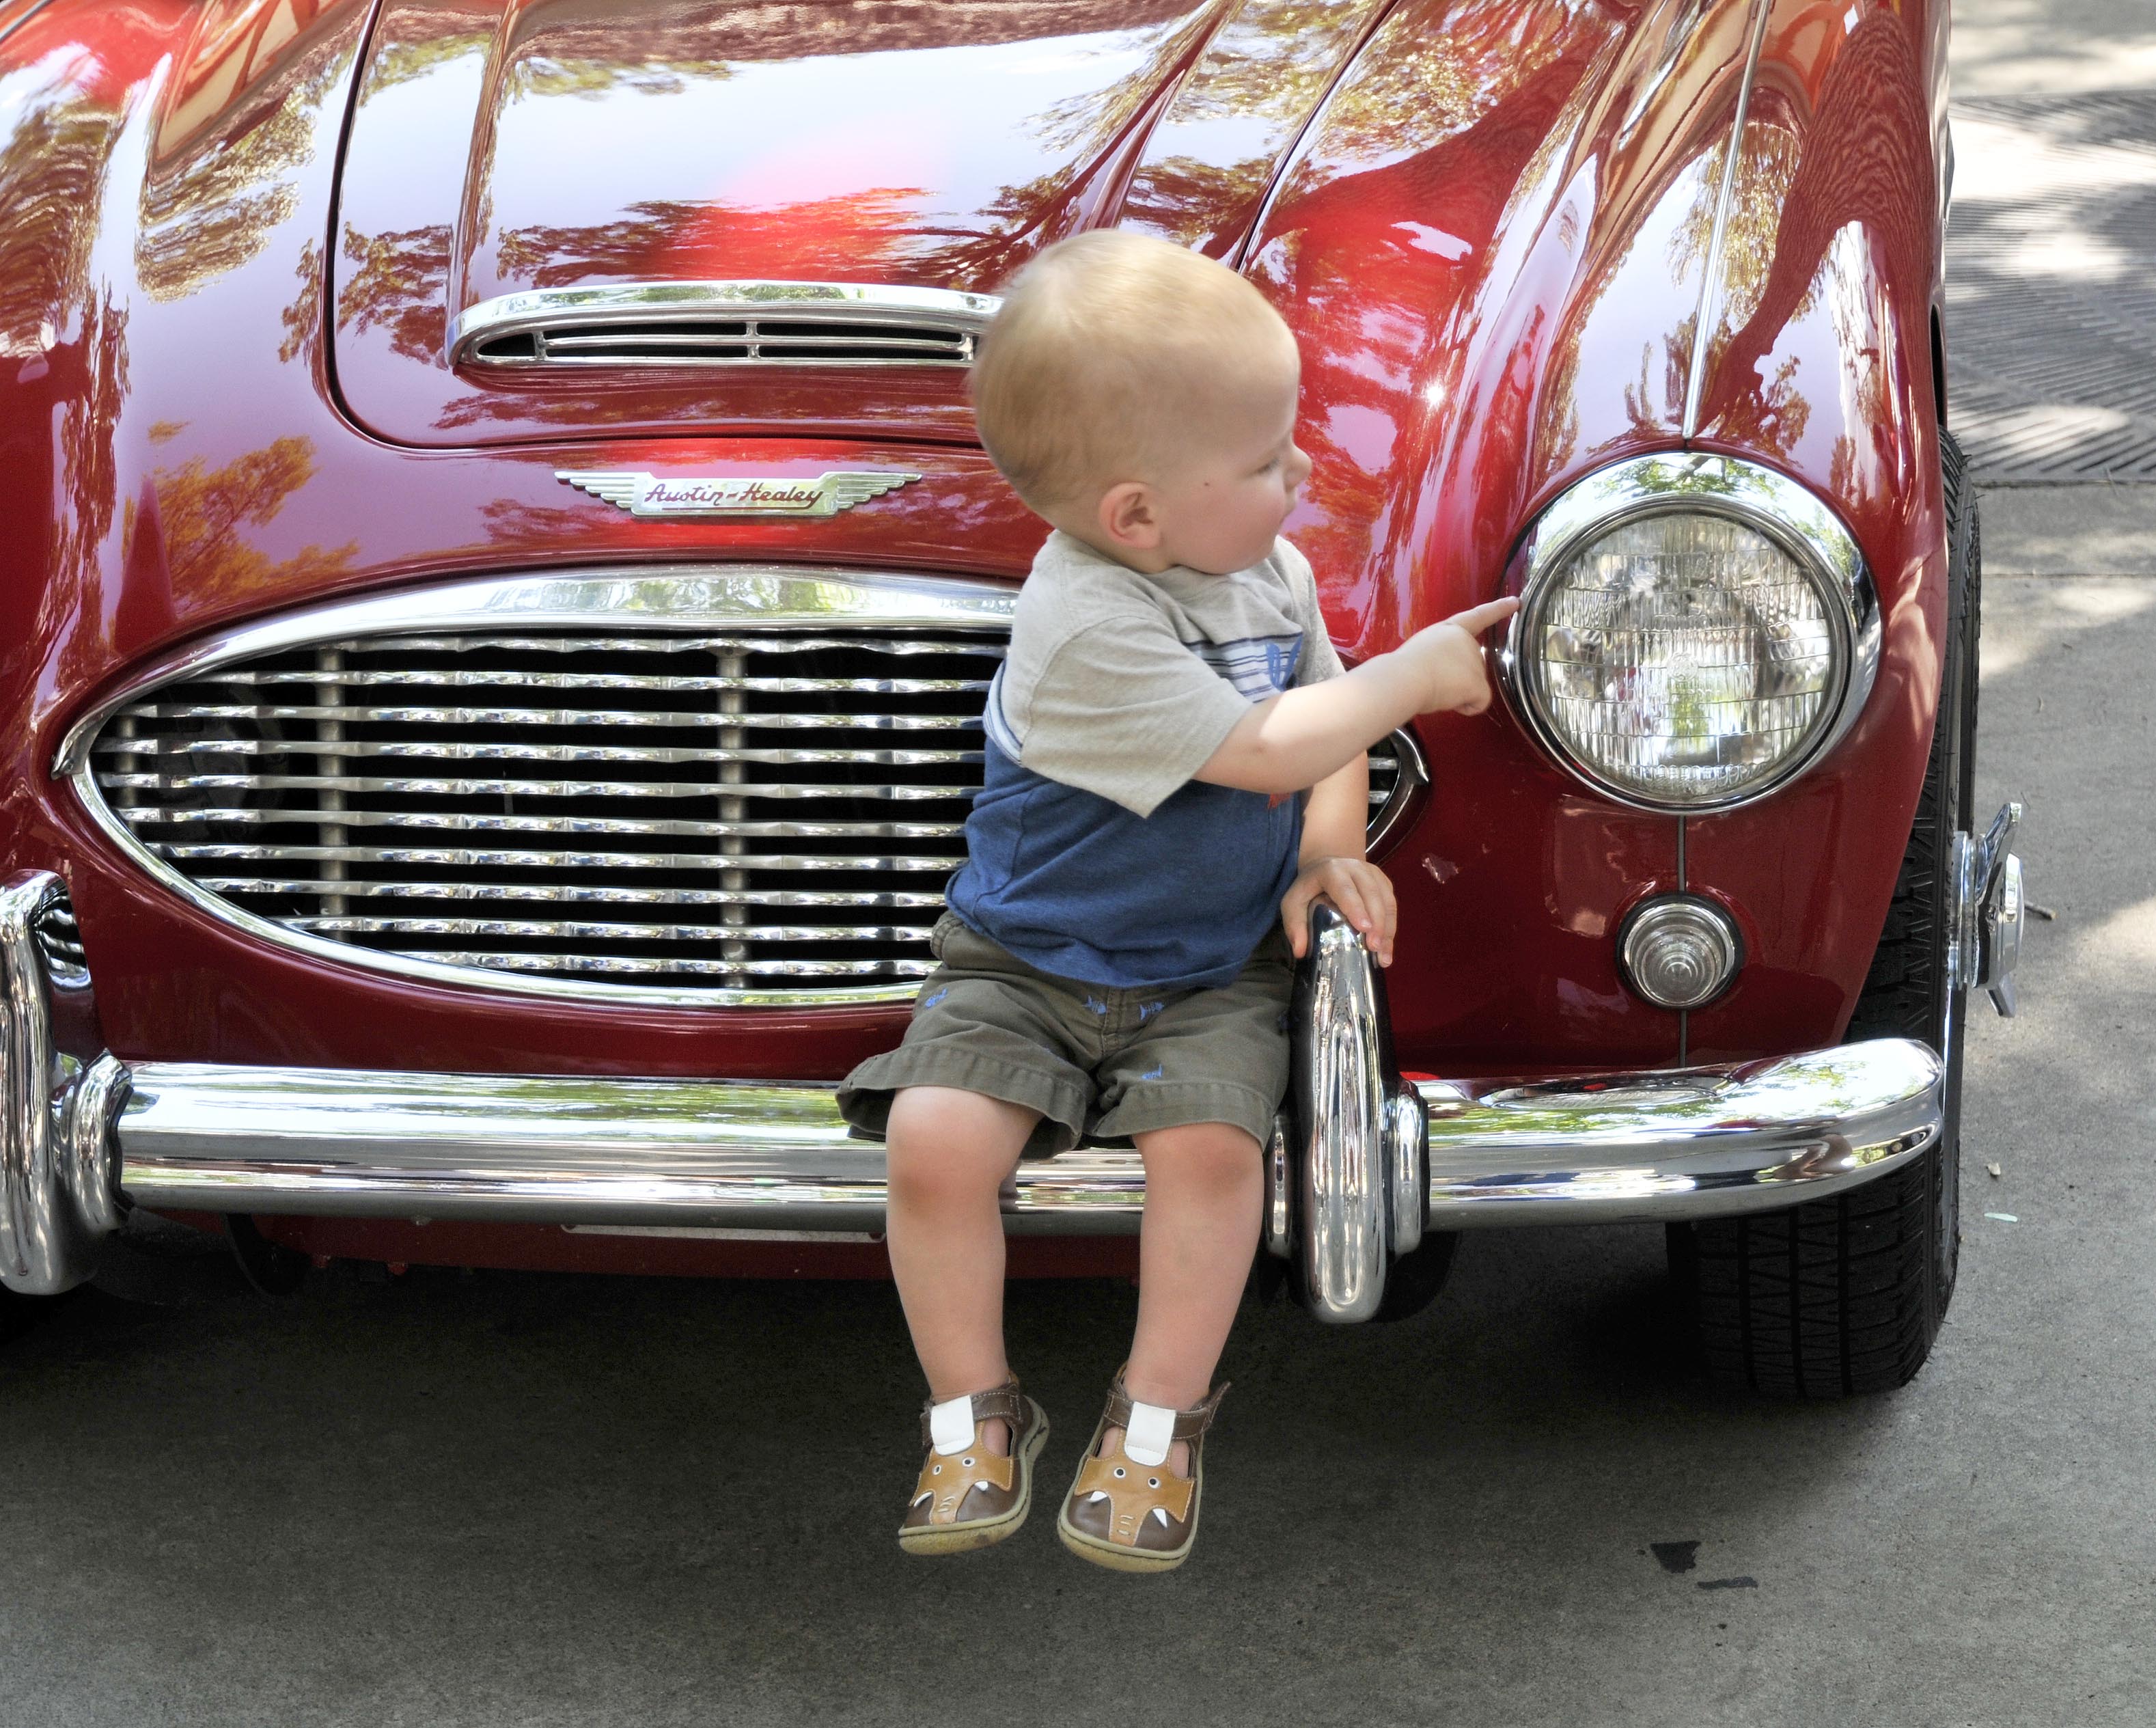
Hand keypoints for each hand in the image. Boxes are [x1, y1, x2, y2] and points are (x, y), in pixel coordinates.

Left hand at [1282, 857, 1397, 966]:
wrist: (1325, 865)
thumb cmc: (1308, 888)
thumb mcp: (1292, 902)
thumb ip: (1293, 925)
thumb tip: (1300, 951)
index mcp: (1332, 870)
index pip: (1345, 889)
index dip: (1356, 907)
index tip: (1363, 928)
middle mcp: (1356, 868)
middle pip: (1372, 894)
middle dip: (1376, 922)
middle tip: (1374, 948)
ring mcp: (1373, 874)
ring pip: (1386, 901)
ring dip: (1388, 929)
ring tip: (1383, 956)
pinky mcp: (1384, 883)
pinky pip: (1391, 905)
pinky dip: (1391, 928)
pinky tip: (1386, 948)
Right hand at [1399, 597, 1519, 715]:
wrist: (1404, 678)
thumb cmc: (1404, 668)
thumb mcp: (1423, 650)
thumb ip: (1441, 655)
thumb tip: (1447, 677)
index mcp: (1450, 630)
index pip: (1479, 616)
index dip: (1498, 609)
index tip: (1516, 602)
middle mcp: (1467, 641)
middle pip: (1473, 665)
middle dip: (1458, 678)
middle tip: (1433, 680)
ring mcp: (1475, 661)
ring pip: (1473, 687)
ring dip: (1456, 693)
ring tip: (1435, 688)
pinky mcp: (1478, 681)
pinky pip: (1480, 702)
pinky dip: (1467, 707)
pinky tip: (1449, 700)